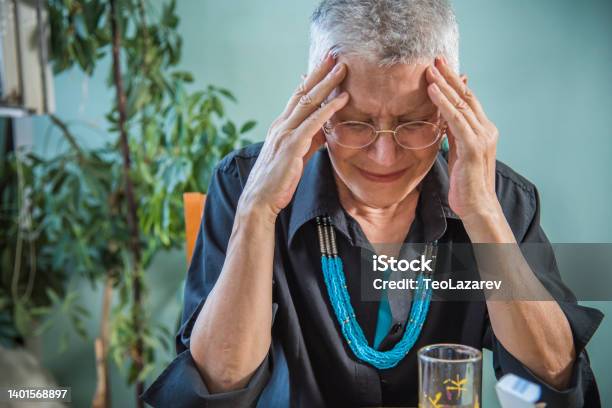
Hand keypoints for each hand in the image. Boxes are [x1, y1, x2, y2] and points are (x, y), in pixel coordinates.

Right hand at [238, 52, 348, 221]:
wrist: (260, 200)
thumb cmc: (277, 181)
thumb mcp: (295, 156)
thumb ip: (308, 141)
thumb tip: (324, 132)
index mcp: (280, 126)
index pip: (297, 97)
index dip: (311, 80)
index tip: (325, 66)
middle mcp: (281, 125)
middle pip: (303, 93)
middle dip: (320, 73)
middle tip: (335, 56)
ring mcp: (285, 134)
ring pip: (309, 102)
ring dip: (327, 84)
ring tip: (342, 69)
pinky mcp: (292, 146)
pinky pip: (313, 122)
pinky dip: (328, 109)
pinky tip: (342, 99)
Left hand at [425, 57, 499, 219]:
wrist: (477, 206)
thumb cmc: (466, 182)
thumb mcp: (458, 152)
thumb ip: (454, 134)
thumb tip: (444, 118)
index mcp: (483, 130)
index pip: (468, 101)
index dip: (454, 83)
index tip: (441, 68)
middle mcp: (486, 130)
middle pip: (467, 97)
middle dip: (450, 77)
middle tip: (435, 59)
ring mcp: (482, 137)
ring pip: (462, 105)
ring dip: (444, 86)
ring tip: (430, 70)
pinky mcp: (473, 147)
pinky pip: (456, 120)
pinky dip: (444, 104)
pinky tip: (433, 92)